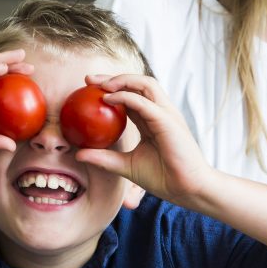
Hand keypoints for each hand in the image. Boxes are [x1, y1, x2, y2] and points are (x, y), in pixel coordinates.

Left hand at [74, 73, 216, 207]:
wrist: (188, 189)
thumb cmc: (163, 178)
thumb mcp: (126, 166)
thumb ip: (104, 158)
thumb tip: (78, 155)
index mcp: (154, 120)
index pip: (132, 96)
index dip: (112, 89)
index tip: (88, 90)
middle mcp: (161, 112)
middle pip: (138, 84)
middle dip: (113, 77)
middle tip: (89, 80)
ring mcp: (166, 114)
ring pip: (145, 84)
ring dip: (121, 80)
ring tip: (100, 85)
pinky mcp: (168, 121)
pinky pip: (144, 102)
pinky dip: (125, 96)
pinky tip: (108, 99)